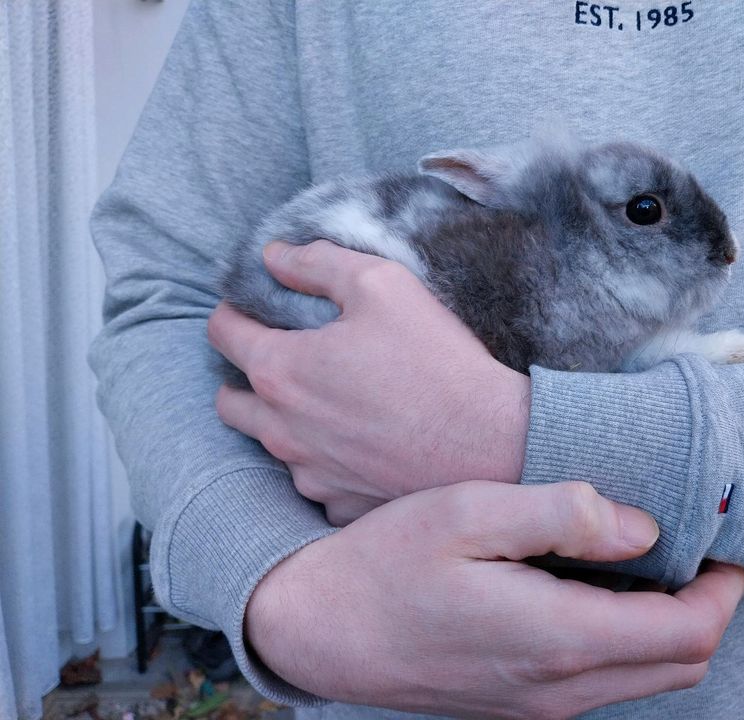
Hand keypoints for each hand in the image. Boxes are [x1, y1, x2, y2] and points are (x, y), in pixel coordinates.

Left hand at [209, 240, 530, 525]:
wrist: (491, 444)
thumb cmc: (437, 361)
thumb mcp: (383, 284)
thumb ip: (318, 263)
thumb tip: (275, 256)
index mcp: (281, 370)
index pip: (222, 333)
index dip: (234, 312)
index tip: (254, 309)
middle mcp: (281, 429)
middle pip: (230, 400)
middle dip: (245, 375)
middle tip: (287, 360)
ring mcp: (309, 474)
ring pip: (272, 444)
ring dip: (286, 421)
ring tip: (332, 403)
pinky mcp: (340, 506)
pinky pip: (316, 480)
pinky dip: (327, 461)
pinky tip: (363, 444)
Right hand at [246, 480, 743, 718]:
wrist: (318, 630)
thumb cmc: (386, 562)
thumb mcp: (468, 513)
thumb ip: (563, 516)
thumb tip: (643, 528)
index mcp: (558, 637)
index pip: (689, 633)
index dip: (724, 588)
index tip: (722, 540)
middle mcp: (560, 687)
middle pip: (682, 663)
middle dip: (708, 608)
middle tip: (696, 546)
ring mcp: (540, 704)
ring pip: (647, 676)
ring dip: (670, 625)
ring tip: (651, 562)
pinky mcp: (520, 704)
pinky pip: (605, 682)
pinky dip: (628, 640)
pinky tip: (598, 590)